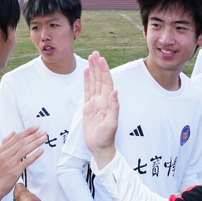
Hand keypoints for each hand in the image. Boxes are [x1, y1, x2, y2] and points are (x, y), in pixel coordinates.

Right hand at [0, 127, 47, 197]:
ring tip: (44, 138)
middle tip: (43, 132)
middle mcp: (6, 154)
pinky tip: (41, 151)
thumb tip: (13, 132)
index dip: (27, 131)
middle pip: (21, 142)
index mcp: (2, 149)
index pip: (16, 137)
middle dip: (34, 135)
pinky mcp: (15, 171)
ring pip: (24, 150)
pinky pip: (26, 161)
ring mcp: (10, 162)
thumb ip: (6, 142)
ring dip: (36, 143)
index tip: (36, 127)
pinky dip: (34, 155)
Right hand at [82, 51, 119, 168]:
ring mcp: (95, 103)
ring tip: (91, 58)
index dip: (104, 70)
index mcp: (108, 102)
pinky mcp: (89, 107)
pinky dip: (87, 81)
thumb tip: (115, 92)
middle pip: (100, 79)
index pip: (106, 83)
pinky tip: (86, 72)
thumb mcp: (111, 124)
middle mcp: (102, 100)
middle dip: (98, 66)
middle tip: (95, 53)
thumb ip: (114, 108)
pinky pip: (87, 91)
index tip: (101, 59)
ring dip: (93, 70)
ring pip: (94, 83)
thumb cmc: (106, 138)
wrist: (99, 147)